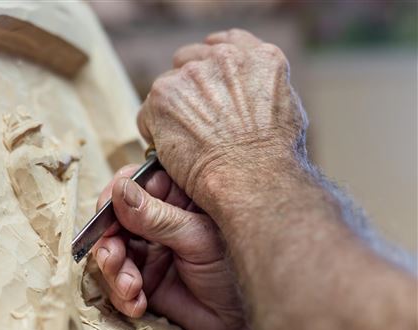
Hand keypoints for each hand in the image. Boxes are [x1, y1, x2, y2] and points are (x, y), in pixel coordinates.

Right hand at [91, 165, 252, 329]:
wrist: (247, 321)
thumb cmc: (236, 268)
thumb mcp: (197, 238)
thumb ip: (156, 217)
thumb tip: (119, 189)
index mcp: (175, 199)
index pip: (132, 186)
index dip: (113, 200)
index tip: (106, 216)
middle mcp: (157, 223)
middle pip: (114, 222)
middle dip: (109, 242)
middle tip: (113, 259)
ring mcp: (150, 253)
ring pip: (111, 254)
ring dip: (113, 271)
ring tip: (130, 287)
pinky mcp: (145, 284)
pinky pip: (118, 285)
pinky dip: (122, 295)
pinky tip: (137, 303)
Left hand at [137, 29, 307, 217]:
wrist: (251, 178)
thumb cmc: (273, 158)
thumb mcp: (288, 111)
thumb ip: (264, 90)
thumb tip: (249, 96)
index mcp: (260, 58)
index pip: (224, 44)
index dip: (210, 66)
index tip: (205, 84)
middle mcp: (225, 58)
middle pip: (189, 61)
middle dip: (188, 88)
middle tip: (193, 119)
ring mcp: (192, 75)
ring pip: (167, 87)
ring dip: (171, 110)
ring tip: (185, 141)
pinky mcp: (164, 96)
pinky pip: (148, 112)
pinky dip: (154, 131)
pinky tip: (171, 151)